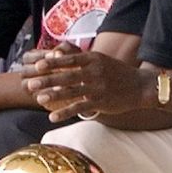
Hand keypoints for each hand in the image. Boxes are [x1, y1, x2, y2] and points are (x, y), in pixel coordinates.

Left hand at [21, 47, 146, 121]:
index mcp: (93, 59)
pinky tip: (52, 117)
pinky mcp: (100, 102)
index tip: (38, 65)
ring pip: (71, 92)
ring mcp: (97, 88)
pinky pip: (79, 108)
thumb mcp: (101, 60)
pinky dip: (64, 112)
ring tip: (38, 99)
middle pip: (67, 76)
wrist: (140, 86)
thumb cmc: (116, 72)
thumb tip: (58, 55)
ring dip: (53, 96)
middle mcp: (94, 72)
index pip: (69, 60)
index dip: (53, 63)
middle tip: (31, 83)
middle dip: (47, 80)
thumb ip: (82, 59)